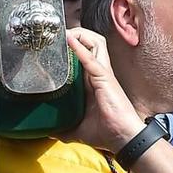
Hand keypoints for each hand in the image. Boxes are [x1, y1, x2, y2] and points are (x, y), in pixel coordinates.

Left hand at [65, 28, 142, 152]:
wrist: (123, 140)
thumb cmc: (107, 133)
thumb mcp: (78, 129)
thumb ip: (64, 128)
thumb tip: (49, 131)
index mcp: (93, 82)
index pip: (84, 54)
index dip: (72, 45)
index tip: (56, 43)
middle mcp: (99, 73)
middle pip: (92, 42)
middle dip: (76, 33)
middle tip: (59, 34)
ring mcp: (103, 74)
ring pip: (95, 43)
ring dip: (80, 35)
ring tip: (65, 33)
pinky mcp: (105, 79)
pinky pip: (92, 59)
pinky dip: (80, 49)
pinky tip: (69, 41)